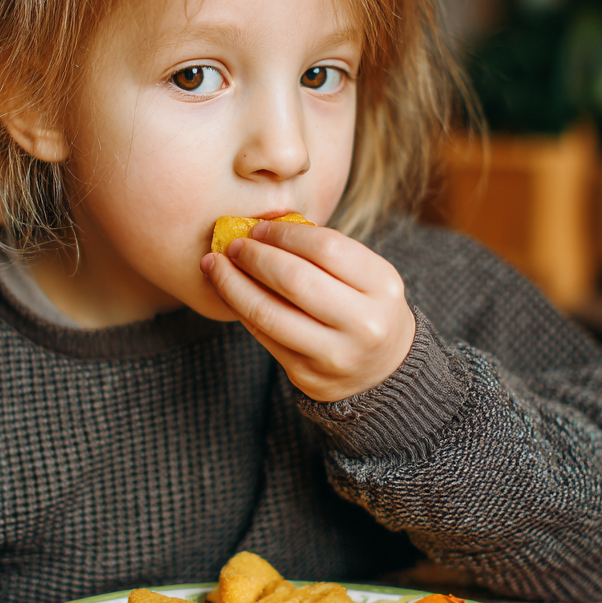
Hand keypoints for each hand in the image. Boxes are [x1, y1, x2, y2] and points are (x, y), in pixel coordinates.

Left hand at [200, 221, 415, 401]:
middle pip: (294, 279)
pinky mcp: (307, 375)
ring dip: (233, 284)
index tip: (259, 228)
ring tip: (215, 265)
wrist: (386, 370)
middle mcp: (364, 323)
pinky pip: (262, 336)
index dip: (283, 234)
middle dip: (254, 256)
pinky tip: (228, 291)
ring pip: (268, 313)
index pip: (325, 247)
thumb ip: (324, 253)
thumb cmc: (367, 308)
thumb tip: (262, 228)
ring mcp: (334, 354)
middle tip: (234, 245)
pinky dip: (239, 308)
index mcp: (383, 286)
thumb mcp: (366, 276)